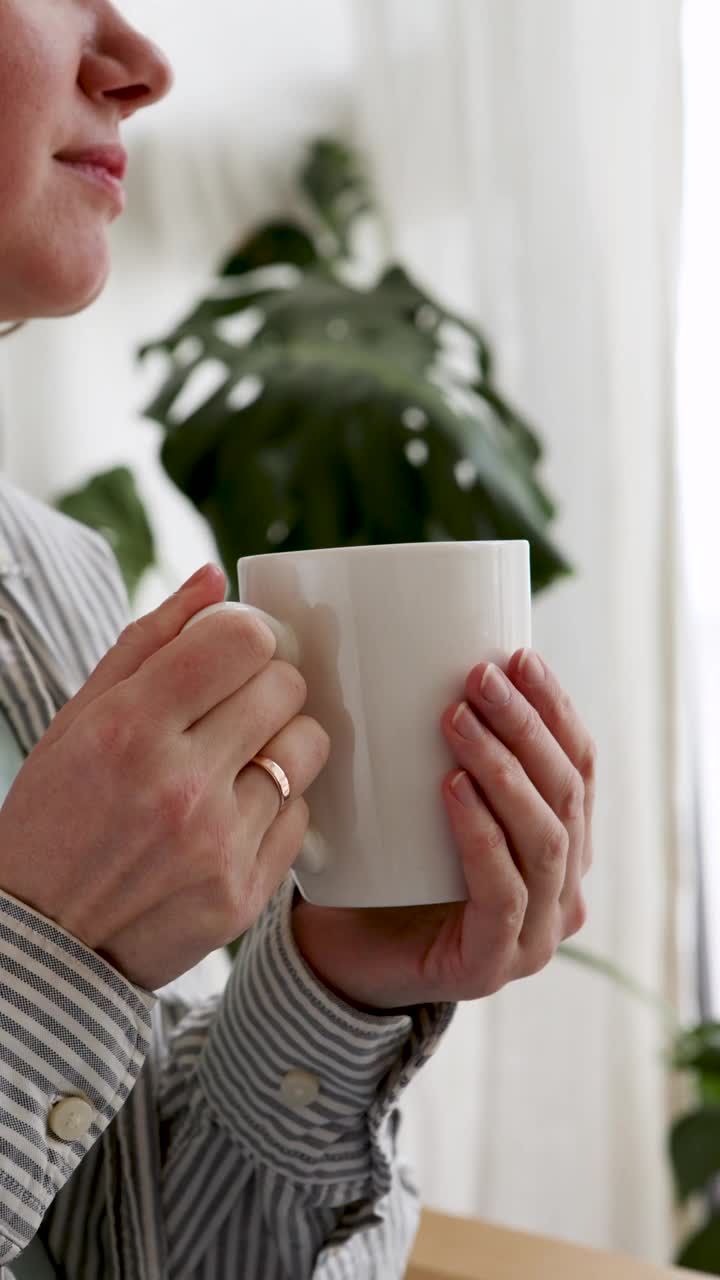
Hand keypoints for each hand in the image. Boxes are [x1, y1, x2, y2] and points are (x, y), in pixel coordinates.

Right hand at [0, 565, 328, 989]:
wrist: (42, 943)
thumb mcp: (77, 720)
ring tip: (238, 760)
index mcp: (129, 730)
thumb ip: (149, 641)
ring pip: (309, 747)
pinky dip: (276, 805)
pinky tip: (231, 815)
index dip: (244, 636)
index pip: (242, 639)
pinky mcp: (246, 893)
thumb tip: (214, 577)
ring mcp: (218, 844)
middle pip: (286, 686)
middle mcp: (180, 784)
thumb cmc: (53, 818)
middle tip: (233, 708)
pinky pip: (303, 814)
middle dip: (265, 684)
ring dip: (282, 741)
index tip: (231, 653)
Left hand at [292, 649, 594, 1010]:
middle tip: (479, 678)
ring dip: (503, 769)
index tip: (519, 656)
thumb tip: (413, 651)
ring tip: (455, 720)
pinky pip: (502, 892)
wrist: (337, 960)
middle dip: (526, 727)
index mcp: (559, 846)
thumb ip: (441, 749)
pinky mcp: (493, 965)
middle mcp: (562, 890)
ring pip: (543, 838)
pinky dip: (481, 833)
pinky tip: (452, 788)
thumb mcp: (421, 799)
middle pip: (565, 796)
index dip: (556, 710)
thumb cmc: (381, 871)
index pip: (578, 767)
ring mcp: (536, 934)